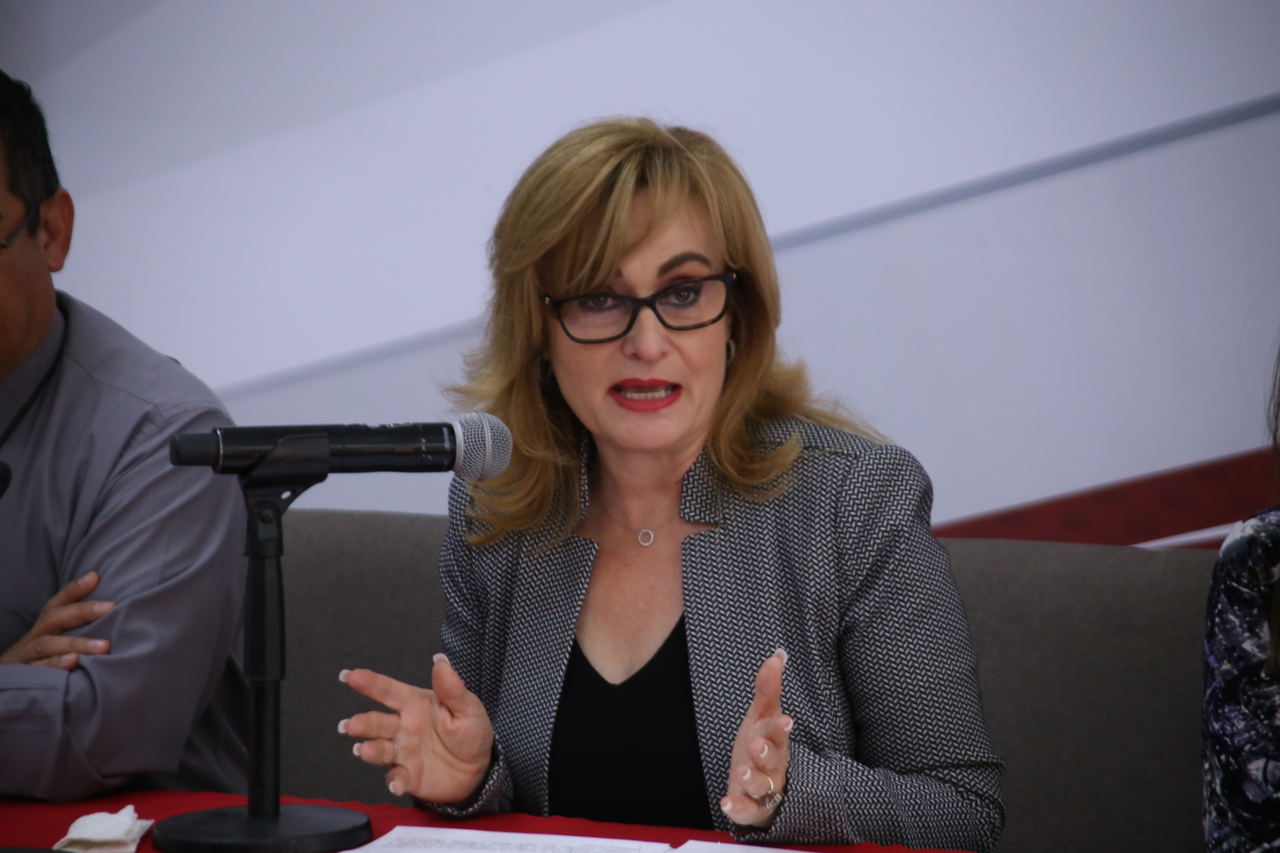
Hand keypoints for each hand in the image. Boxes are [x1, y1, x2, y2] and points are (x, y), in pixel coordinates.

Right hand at [0, 572, 114, 669]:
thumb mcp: (55, 638)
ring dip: (75, 644)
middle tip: (110, 607)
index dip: (74, 589)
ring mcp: (26, 657)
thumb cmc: (42, 658)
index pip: (57, 603)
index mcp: (43, 626)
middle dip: (82, 612)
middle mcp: (33, 638)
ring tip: (102, 646)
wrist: (4, 685)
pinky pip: (38, 671)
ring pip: (46, 646)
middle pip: (52, 619)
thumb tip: (99, 587)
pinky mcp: (23, 676)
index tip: (95, 577)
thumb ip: (76, 619)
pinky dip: (56, 667)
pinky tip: (74, 663)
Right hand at [339, 653, 494, 801]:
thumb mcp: (468, 708)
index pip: (389, 691)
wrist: (478, 768)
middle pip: (377, 722)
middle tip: (351, 726)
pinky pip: (397, 777)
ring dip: (370, 750)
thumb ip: (452, 689)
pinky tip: (396, 784)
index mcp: (414, 704)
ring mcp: (402, 752)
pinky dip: (395, 781)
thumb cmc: (469, 731)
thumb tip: (441, 661)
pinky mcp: (407, 775)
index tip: (349, 676)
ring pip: (380, 749)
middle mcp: (402, 727)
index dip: (369, 683)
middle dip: (362, 723)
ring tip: (363, 750)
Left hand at [720, 648, 791, 826]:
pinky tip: (726, 803)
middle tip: (757, 746)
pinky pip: (748, 810)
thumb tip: (777, 655)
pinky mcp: (753, 809)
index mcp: (775, 740)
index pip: (779, 732)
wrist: (763, 788)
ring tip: (742, 772)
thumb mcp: (761, 716)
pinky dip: (738, 808)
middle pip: (773, 759)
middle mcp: (773, 765)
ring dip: (753, 779)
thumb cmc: (762, 745)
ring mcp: (764, 789)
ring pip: (762, 786)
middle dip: (766, 753)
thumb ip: (768, 688)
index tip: (785, 720)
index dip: (780, 727)